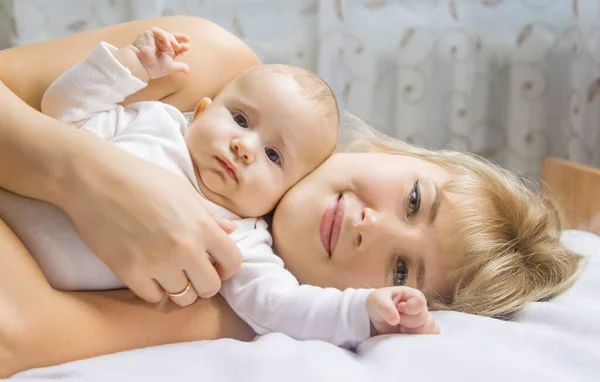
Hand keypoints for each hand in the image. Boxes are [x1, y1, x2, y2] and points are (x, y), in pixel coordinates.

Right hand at [63, 144, 242, 305]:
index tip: (216, 265)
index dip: (227, 267)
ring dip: (179, 288)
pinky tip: (148, 273)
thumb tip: (230, 231)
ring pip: (183, 298)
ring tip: (169, 273)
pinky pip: (154, 298)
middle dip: (204, 282)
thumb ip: (209, 216)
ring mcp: (158, 263)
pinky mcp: (130, 273)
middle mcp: (185, 248)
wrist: (96, 179)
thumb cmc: (142, 178)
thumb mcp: (184, 191)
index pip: (233, 262)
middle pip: (210, 288)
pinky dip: (154, 289)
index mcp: (202, 226)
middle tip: (192, 272)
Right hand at [130, 27, 189, 79]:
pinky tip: (167, 43)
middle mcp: (160, 44)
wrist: (142, 65)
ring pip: (167, 35)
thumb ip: (180, 67)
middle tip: (187, 39)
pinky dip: (164, 36)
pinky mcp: (148, 34)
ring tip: (175, 46)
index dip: (182, 46)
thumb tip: (188, 70)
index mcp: (166, 52)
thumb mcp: (170, 67)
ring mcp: (154, 39)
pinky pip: (158, 32)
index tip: (187, 48)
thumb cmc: (154, 67)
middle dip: (180, 38)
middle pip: (172, 38)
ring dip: (172, 40)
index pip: (176, 47)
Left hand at [367, 287, 439, 334]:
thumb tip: (396, 319)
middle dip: (407, 321)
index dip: (410, 307)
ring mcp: (423, 323)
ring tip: (401, 331)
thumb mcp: (376, 300)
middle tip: (396, 322)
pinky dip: (421, 341)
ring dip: (413, 332)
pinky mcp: (422, 336)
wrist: (374, 322)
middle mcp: (421, 309)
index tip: (399, 308)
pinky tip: (408, 338)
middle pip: (423, 317)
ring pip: (429, 329)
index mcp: (412, 296)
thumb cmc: (378, 306)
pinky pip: (430, 339)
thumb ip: (384, 307)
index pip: (420, 302)